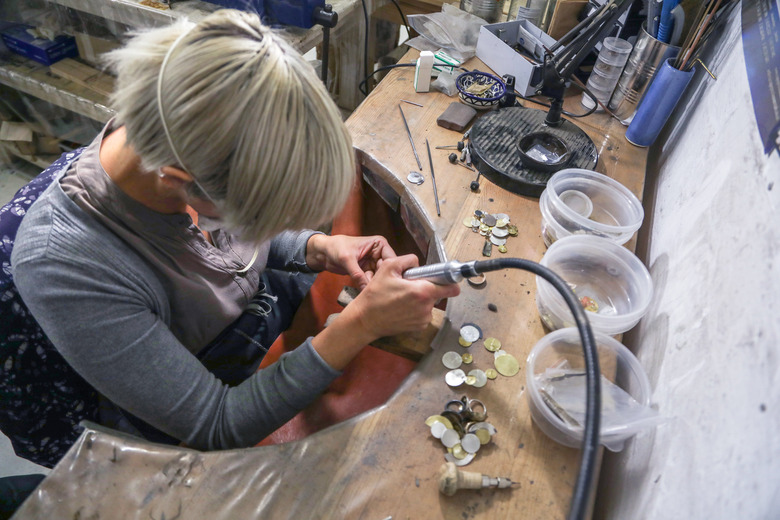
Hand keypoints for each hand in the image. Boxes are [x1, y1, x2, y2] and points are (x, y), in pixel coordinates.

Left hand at [306, 234, 395, 289]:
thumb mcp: (347, 259)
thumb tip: (367, 288)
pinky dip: (368, 286)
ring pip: (380, 277)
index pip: (392, 258)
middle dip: (382, 280)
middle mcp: (379, 253)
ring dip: (375, 285)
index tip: (388, 282)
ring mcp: (373, 263)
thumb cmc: (335, 247)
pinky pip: (371, 281)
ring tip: (371, 292)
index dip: (391, 270)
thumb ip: (357, 274)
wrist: (323, 252)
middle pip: (387, 270)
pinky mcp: (366, 272)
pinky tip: (366, 291)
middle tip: (378, 290)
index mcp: (379, 244)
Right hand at [341, 254, 460, 340]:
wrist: (365, 319)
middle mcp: (427, 307)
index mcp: (423, 291)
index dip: (449, 282)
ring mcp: (423, 319)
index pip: (452, 288)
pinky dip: (416, 310)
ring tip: (402, 298)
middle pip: (438, 294)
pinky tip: (402, 308)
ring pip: (430, 304)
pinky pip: (423, 314)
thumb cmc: (375, 295)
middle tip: (409, 287)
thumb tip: (418, 263)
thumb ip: (408, 260)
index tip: (443, 279)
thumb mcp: (388, 267)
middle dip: (427, 288)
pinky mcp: (419, 327)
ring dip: (421, 300)